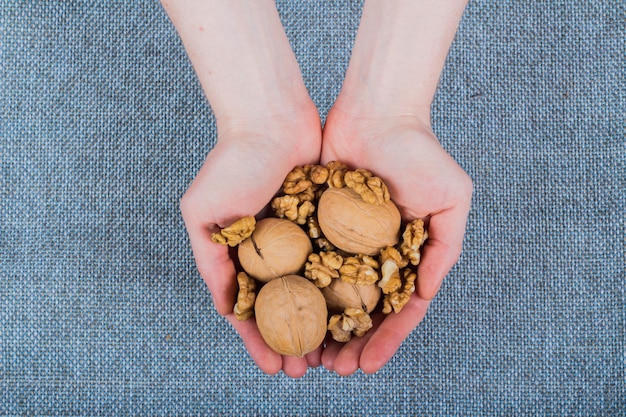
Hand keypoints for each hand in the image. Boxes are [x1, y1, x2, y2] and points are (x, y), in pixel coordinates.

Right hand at [180, 111, 321, 377]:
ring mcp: (305, 237)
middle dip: (298, 340)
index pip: (254, 310)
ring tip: (338, 353)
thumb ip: (211, 261)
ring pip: (319, 290)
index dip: (262, 341)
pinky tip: (358, 312)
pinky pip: (342, 259)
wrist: (270, 117)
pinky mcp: (332, 220)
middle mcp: (276, 251)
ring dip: (326, 323)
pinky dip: (347, 286)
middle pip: (289, 308)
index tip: (275, 367)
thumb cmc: (230, 164)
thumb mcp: (204, 216)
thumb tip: (227, 309)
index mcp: (243, 256)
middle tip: (309, 370)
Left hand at [319, 103, 472, 374]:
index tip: (368, 365)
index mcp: (406, 254)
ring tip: (309, 357)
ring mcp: (342, 240)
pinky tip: (285, 315)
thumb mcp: (451, 199)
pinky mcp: (314, 222)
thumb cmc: (421, 151)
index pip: (396, 309)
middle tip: (334, 370)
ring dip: (320, 327)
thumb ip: (444, 248)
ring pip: (329, 293)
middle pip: (360, 309)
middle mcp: (373, 253)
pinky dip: (298, 290)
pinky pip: (304, 261)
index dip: (385, 340)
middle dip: (349, 343)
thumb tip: (421, 295)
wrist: (376, 110)